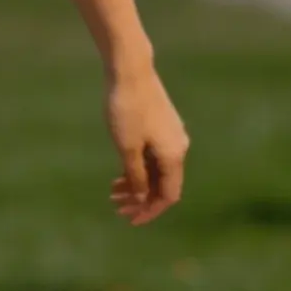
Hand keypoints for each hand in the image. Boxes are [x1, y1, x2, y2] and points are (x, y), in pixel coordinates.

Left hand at [106, 63, 188, 225]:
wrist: (131, 71)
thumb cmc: (127, 109)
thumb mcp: (127, 148)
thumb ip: (136, 176)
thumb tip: (141, 198)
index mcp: (173, 155)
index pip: (168, 195)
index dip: (150, 211)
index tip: (129, 220)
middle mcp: (177, 147)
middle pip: (162, 184)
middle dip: (140, 199)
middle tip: (115, 207)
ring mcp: (170, 136)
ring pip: (156, 170)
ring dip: (137, 184)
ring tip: (112, 191)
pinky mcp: (161, 126)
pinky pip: (153, 156)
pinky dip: (138, 167)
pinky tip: (120, 173)